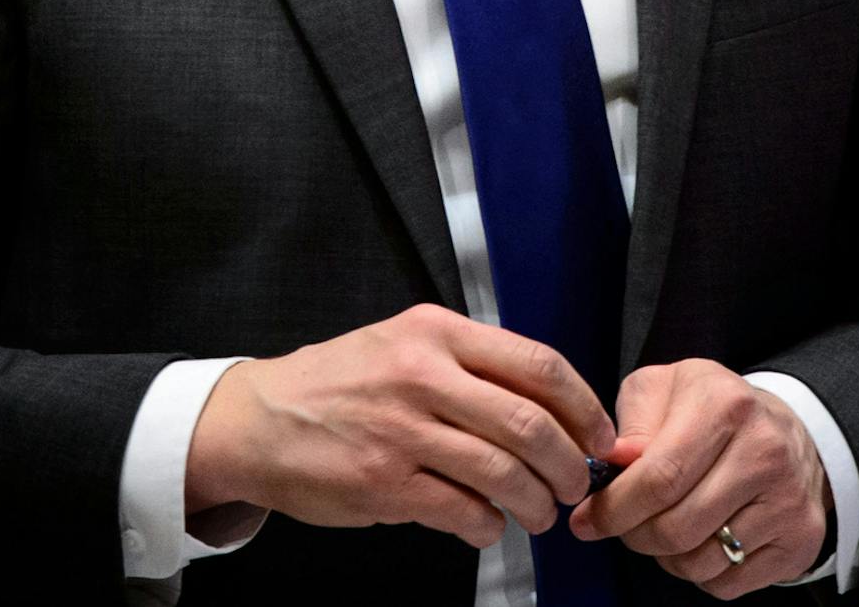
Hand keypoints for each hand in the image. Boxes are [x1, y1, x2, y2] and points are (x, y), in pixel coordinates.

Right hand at [185, 303, 616, 549]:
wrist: (260, 418)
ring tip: (539, 514)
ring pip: (502, 472)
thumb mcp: (405, 343)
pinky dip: (488, 527)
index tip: (599, 435)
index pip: (537, 364)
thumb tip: (547, 406)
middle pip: (529, 422)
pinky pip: (462, 511)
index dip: (583, 406)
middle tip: (575, 484)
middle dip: (567, 464)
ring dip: (535, 503)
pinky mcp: (384, 483)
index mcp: (436, 332)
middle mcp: (422, 374)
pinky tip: (487, 526)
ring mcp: (402, 430)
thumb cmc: (340, 382)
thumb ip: (470, 364)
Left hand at [570, 359, 828, 597]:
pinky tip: (701, 537)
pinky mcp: (799, 541)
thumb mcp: (667, 389)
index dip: (615, 507)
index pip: (660, 477)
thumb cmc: (713, 409)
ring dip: (665, 555)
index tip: (587, 520)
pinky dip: (700, 572)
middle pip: (677, 527)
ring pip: (700, 562)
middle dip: (634, 534)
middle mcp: (764, 452)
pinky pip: (727, 584)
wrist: (787, 430)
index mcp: (726, 405)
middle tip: (622, 525)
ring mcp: (787, 501)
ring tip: (664, 525)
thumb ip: (634, 422)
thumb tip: (613, 463)